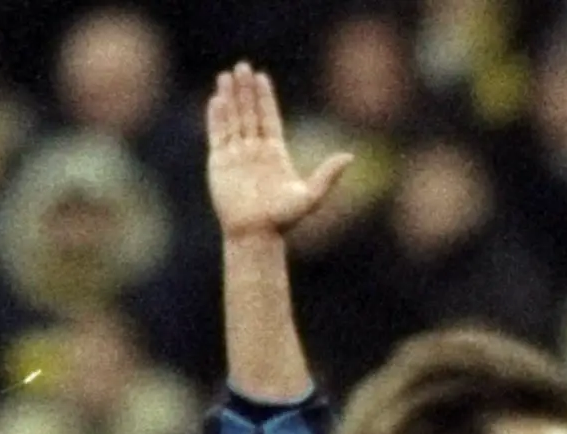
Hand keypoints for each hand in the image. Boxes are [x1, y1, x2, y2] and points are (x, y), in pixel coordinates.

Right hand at [207, 63, 350, 241]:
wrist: (255, 234)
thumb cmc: (283, 219)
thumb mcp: (311, 195)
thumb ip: (328, 175)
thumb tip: (350, 156)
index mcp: (276, 153)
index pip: (269, 118)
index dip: (265, 98)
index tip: (261, 77)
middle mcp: (255, 150)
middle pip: (249, 113)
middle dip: (246, 90)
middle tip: (243, 66)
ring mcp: (237, 155)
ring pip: (232, 119)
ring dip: (229, 98)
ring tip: (226, 75)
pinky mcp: (219, 162)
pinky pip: (218, 134)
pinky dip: (216, 117)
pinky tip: (217, 99)